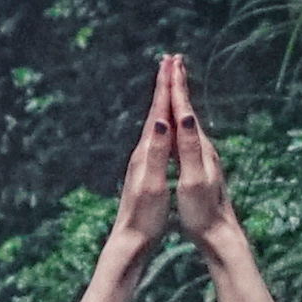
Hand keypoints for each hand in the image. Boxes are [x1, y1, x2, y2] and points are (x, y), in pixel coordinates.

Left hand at [102, 53, 185, 256]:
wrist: (130, 240)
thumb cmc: (144, 215)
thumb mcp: (152, 183)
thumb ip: (156, 152)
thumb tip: (159, 122)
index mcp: (146, 151)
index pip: (158, 112)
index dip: (166, 87)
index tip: (172, 62)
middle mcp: (142, 151)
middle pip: (155, 111)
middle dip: (164, 86)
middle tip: (170, 61)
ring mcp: (143, 160)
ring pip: (155, 122)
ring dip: (163, 101)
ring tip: (168, 84)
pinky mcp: (146, 170)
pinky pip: (157, 137)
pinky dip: (163, 122)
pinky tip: (165, 125)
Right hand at [158, 54, 244, 252]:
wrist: (219, 234)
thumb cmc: (202, 211)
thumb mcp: (193, 179)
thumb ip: (189, 147)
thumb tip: (186, 117)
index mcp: (198, 147)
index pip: (183, 109)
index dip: (175, 86)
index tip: (170, 62)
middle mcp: (202, 147)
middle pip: (187, 108)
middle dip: (178, 84)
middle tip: (172, 60)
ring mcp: (202, 155)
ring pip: (187, 119)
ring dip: (179, 98)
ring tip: (173, 82)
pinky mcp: (199, 165)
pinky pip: (186, 133)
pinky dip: (179, 119)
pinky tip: (179, 121)